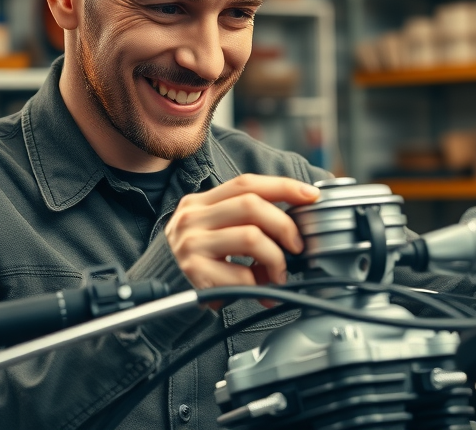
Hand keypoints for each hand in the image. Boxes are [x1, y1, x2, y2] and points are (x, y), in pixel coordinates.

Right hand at [165, 174, 319, 292]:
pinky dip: (259, 284)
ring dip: (276, 259)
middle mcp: (193, 218)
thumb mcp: (215, 232)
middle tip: (297, 248)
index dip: (283, 186)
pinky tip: (259, 292)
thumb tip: (296, 227)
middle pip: (252, 205)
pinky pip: (242, 274)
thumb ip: (245, 222)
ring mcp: (191, 243)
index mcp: (201, 202)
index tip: (311, 195)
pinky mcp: (194, 271)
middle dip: (285, 225)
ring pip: (252, 237)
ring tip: (278, 276)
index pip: (246, 183)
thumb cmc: (199, 262)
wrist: (163, 292)